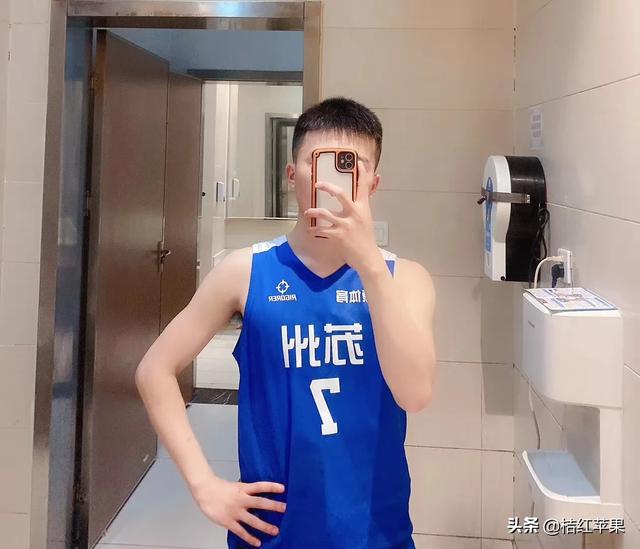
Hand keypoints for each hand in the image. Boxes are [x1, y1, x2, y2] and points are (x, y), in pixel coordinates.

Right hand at [191, 472, 286, 546]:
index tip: (283, 488)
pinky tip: (257, 542)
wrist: (204, 490)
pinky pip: (241, 531)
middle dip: (273, 506)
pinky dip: (249, 538)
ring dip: (265, 526)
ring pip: (252, 520)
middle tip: (285, 508)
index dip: (271, 486)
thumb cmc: (220, 487)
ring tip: (275, 530)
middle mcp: (240, 499)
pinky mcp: (228, 521)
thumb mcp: (236, 486)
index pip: (260, 486)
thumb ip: (246, 491)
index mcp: (243, 489)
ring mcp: (235, 511)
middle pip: (259, 502)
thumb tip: (259, 494)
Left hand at [303, 160, 386, 274]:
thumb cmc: (366, 239)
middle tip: (318, 184)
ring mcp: (346, 225)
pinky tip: (311, 230)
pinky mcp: (339, 236)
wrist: (368, 257)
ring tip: (308, 212)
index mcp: (363, 208)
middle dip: (327, 187)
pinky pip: (322, 230)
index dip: (361, 174)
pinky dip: (315, 230)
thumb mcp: (365, 221)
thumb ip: (359, 210)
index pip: (363, 187)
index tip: (358, 163)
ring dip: (313, 212)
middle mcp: (355, 214)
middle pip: (340, 194)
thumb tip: (354, 203)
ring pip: (325, 213)